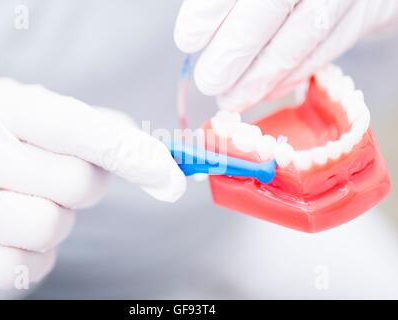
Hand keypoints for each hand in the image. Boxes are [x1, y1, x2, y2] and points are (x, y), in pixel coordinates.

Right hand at [0, 78, 184, 291]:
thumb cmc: (4, 144)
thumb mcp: (37, 115)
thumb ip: (96, 126)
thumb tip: (153, 154)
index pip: (77, 127)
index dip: (130, 152)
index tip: (169, 176)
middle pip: (76, 181)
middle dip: (88, 185)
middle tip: (62, 176)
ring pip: (50, 225)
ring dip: (59, 218)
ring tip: (33, 201)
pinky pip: (30, 264)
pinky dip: (38, 252)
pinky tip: (17, 231)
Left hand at [175, 0, 397, 109]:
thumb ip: (227, 1)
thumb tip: (197, 32)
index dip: (211, 10)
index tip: (188, 39)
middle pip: (273, 4)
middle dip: (236, 50)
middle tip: (210, 81)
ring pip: (305, 32)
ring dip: (263, 74)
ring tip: (232, 99)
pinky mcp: (372, 8)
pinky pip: (333, 44)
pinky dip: (295, 72)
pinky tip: (267, 89)